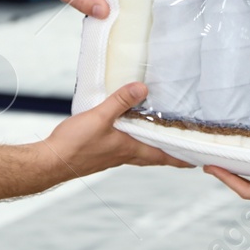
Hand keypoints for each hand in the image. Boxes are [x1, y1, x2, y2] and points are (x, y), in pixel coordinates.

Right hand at [39, 82, 191, 180]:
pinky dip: (133, 143)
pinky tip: (127, 133)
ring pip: (139, 153)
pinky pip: (124, 149)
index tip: (197, 160)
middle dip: (170, 153)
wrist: (51, 161)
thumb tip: (142, 88)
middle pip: (154, 156)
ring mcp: (112, 156)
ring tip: (160, 138)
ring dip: (152, 147)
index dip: (181, 158)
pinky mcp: (100, 154)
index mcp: (129, 149)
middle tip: (184, 150)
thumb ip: (120, 102)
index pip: (162, 155)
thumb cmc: (75, 145)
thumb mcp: (99, 117)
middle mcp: (124, 155)